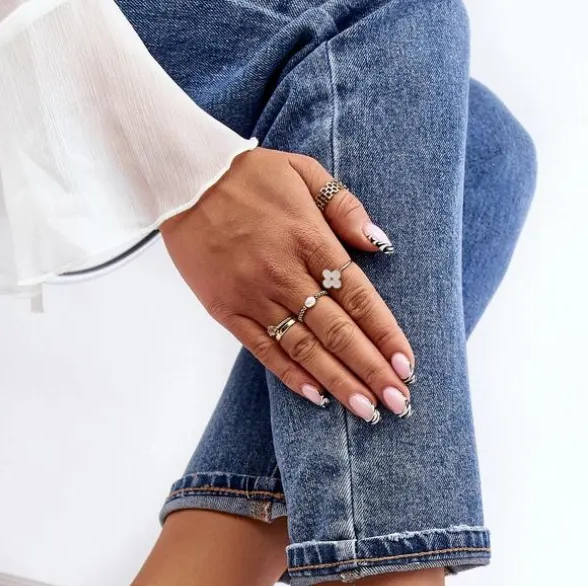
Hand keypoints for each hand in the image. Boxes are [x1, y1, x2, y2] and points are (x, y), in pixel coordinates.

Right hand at [160, 147, 414, 420]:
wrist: (181, 177)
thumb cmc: (247, 174)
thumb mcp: (303, 171)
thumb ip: (344, 207)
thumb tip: (379, 242)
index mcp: (310, 239)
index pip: (359, 298)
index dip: (385, 335)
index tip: (407, 365)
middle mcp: (285, 273)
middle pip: (338, 332)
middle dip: (371, 370)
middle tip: (399, 402)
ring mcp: (255, 295)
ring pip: (305, 349)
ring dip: (339, 383)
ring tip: (367, 411)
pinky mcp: (228, 310)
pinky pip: (264, 350)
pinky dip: (291, 376)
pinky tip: (318, 397)